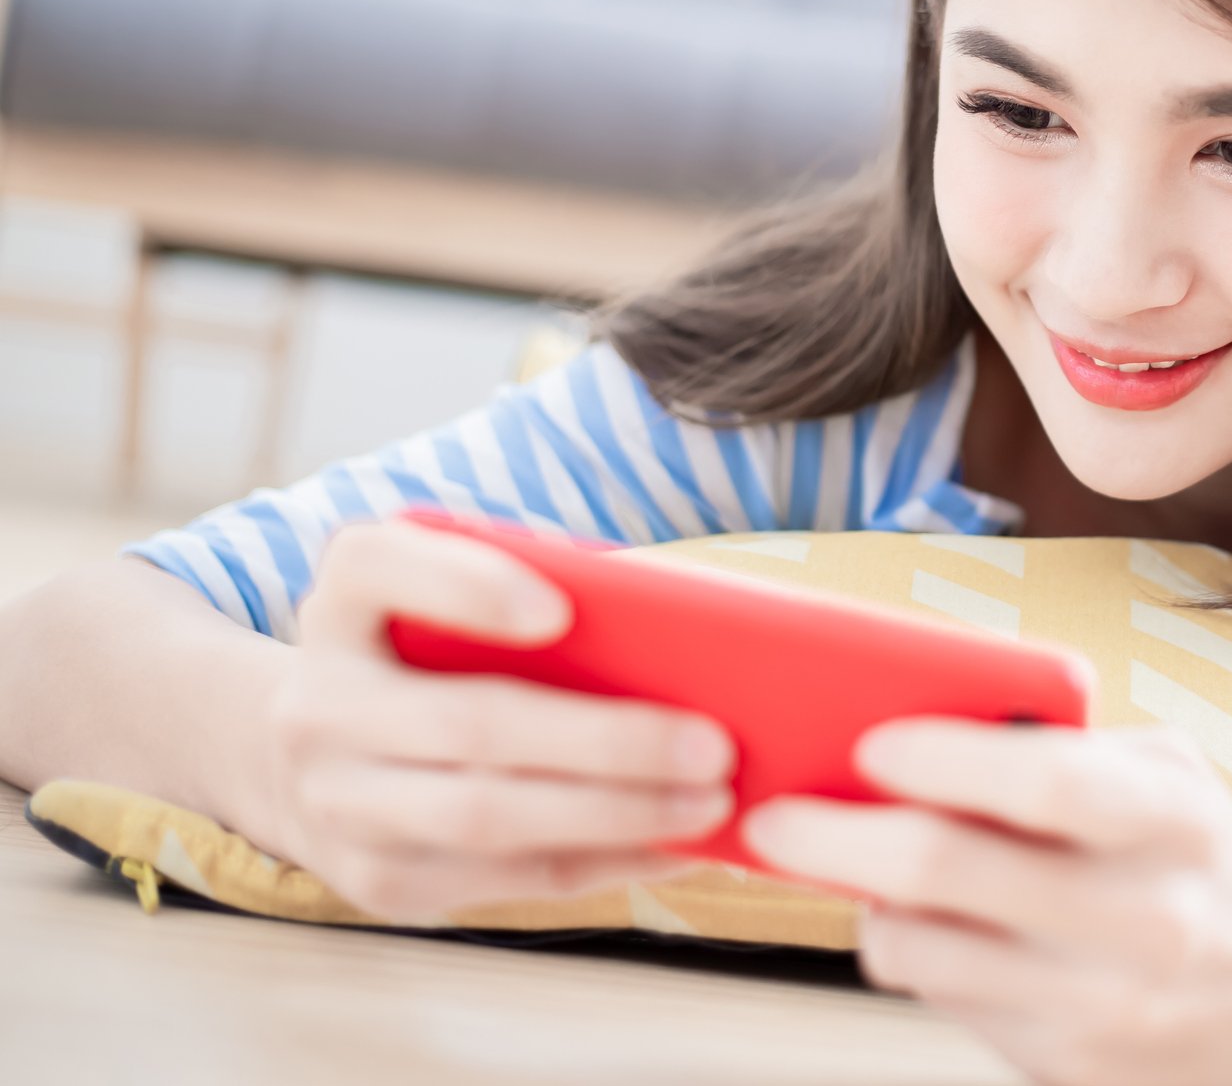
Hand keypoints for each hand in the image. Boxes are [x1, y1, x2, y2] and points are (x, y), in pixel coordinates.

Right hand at [260, 518, 736, 921]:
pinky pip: (509, 877)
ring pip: (490, 816)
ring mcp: (340, 805)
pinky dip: (608, 861)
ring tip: (713, 800)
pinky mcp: (380, 882)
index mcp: (341, 602)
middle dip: (602, 739)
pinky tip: (682, 841)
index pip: (375, 567)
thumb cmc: (421, 653)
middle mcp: (317, 704)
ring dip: (617, 813)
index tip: (559, 606)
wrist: (300, 760)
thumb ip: (520, 583)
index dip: (466, 586)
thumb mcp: (434, 595)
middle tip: (712, 742)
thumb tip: (667, 621)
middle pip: (468, 724)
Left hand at [741, 718, 1231, 1085]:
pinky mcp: (1068, 1071)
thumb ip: (1067, 746)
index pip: (1039, 780)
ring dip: (864, 903)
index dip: (939, 756)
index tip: (867, 742)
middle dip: (834, 836)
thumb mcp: (1167, 776)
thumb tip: (922, 726)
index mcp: (1171, 821)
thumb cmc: (1197, 860)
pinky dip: (912, 955)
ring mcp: (1103, 1008)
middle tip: (774, 817)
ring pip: (920, 949)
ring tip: (860, 870)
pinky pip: (942, 1002)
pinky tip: (929, 926)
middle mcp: (1142, 919)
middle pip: (946, 869)